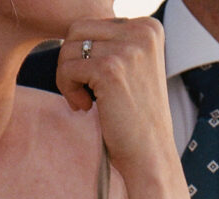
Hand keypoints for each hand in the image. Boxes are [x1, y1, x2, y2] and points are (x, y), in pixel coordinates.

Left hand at [56, 18, 183, 198]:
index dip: (86, 55)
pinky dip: (67, 90)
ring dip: (68, 78)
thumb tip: (72, 32)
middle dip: (71, 62)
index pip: (94, 23)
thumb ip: (113, 43)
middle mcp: (141, 31)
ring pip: (68, 48)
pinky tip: (84, 108)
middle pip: (77, 29)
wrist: (151, 155)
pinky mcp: (109, 70)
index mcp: (149, 26)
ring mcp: (126, 49)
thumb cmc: (138, 119)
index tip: (98, 84)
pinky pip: (66, 68)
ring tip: (84, 102)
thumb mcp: (134, 69)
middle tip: (84, 93)